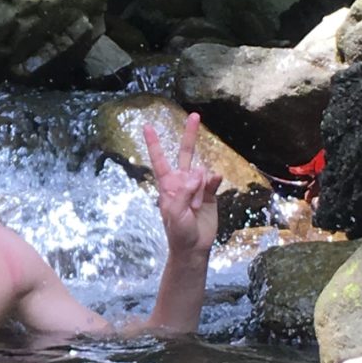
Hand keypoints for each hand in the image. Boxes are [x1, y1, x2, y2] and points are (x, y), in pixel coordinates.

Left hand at [146, 112, 223, 258]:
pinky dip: (213, 181)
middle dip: (190, 134)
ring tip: (196, 207)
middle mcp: (182, 181)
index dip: (154, 143)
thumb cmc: (178, 232)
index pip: (160, 159)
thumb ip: (183, 193)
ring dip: (200, 188)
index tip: (147, 126)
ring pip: (201, 171)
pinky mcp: (210, 192)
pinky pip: (213, 179)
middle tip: (195, 115)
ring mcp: (197, 186)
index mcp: (168, 185)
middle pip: (186, 152)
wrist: (194, 247)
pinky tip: (214, 183)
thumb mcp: (174, 214)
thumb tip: (197, 174)